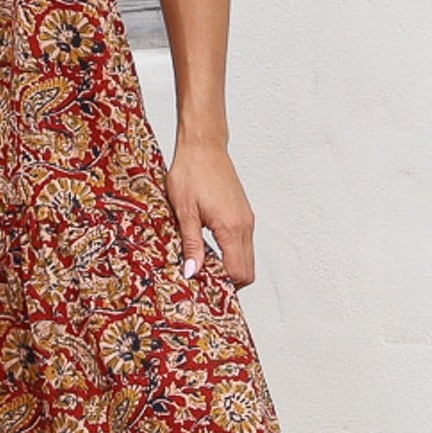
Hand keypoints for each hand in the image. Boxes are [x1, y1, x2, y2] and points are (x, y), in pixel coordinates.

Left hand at [165, 141, 255, 288]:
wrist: (203, 146)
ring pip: (247, 258)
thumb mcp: (184, 211)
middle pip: (247, 271)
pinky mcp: (243, 213)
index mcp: (231, 227)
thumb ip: (191, 244)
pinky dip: (232, 253)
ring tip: (204, 266)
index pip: (238, 272)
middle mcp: (245, 225)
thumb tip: (192, 272)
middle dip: (229, 281)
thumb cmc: (191, 172)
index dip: (223, 285)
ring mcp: (246, 219)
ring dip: (230, 267)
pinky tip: (211, 249)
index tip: (203, 286)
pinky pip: (243, 243)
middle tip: (204, 281)